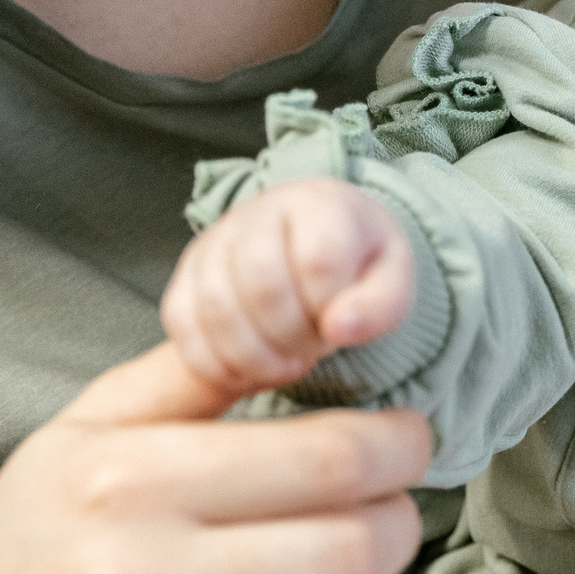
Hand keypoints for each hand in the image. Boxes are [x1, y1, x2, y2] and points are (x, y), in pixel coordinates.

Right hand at [0, 342, 430, 573]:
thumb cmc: (30, 545)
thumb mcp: (85, 432)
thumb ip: (199, 372)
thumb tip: (314, 320)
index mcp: (122, 483)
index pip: (330, 459)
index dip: (399, 448)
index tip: (408, 443)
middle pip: (351, 550)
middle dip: (393, 523)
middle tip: (381, 514)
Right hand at [161, 178, 416, 394]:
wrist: (316, 247)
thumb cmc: (355, 264)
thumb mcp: (391, 280)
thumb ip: (379, 305)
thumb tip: (339, 328)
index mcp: (317, 204)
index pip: (318, 259)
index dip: (329, 306)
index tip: (339, 323)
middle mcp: (257, 213)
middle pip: (262, 286)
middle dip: (292, 337)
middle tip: (312, 349)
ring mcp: (214, 243)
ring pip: (217, 309)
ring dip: (255, 357)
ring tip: (286, 364)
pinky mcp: (186, 277)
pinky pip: (183, 326)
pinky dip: (216, 363)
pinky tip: (250, 369)